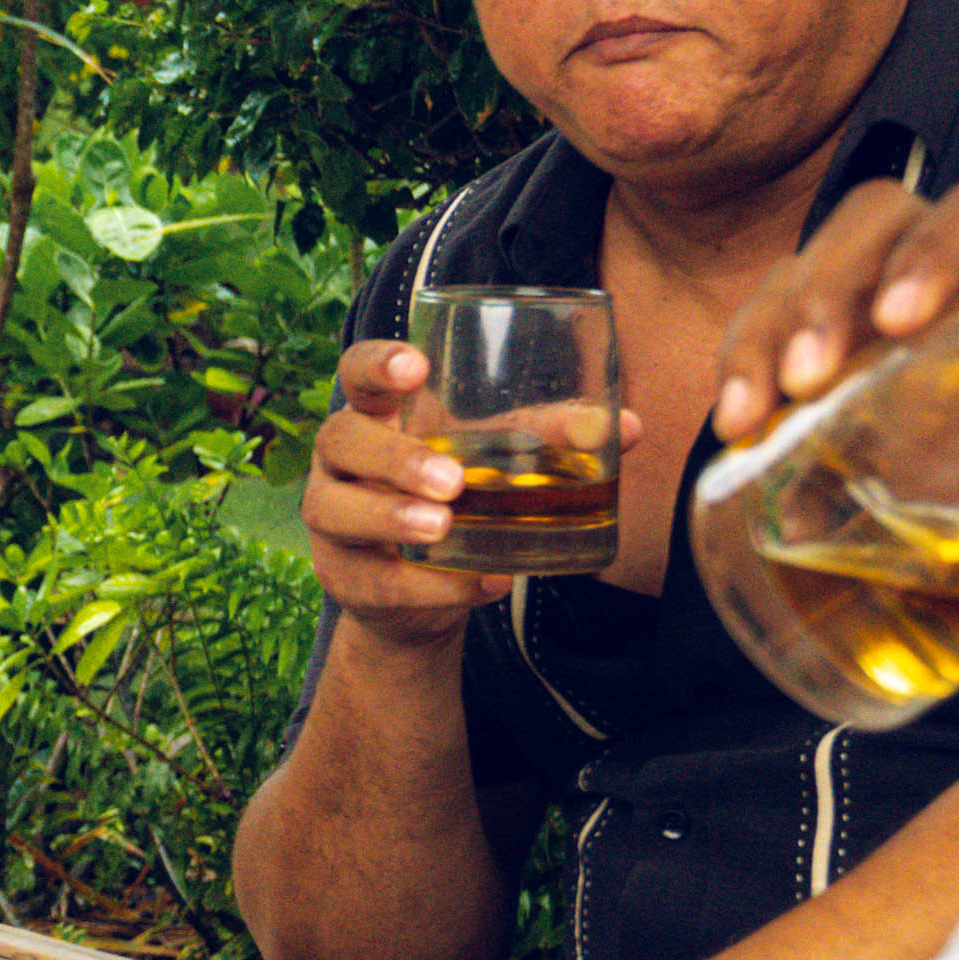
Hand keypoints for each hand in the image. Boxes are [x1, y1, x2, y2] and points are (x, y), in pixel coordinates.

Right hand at [294, 340, 518, 648]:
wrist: (422, 595)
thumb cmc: (456, 502)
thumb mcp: (496, 463)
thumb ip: (548, 440)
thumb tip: (627, 428)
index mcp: (378, 416)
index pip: (357, 372)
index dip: (378, 364)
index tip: (416, 368)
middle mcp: (341, 461)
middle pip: (340, 438)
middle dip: (393, 457)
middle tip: (452, 481)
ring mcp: (331, 519)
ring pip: (335, 509)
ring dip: (390, 517)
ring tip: (442, 527)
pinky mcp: (341, 577)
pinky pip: (374, 579)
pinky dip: (429, 585)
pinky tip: (479, 584)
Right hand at [706, 179, 958, 697]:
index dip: (939, 248)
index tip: (904, 318)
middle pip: (876, 224)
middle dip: (828, 288)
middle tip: (810, 377)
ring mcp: (887, 316)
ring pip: (810, 267)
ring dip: (769, 325)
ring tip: (752, 413)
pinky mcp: (837, 361)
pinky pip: (772, 327)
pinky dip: (743, 363)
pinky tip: (738, 426)